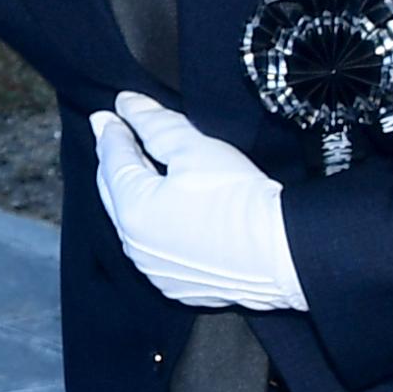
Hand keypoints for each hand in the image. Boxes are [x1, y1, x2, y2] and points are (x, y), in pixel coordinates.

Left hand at [90, 93, 306, 310]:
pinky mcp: (179, 286)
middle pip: (116, 194)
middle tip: (118, 139)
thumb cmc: (241, 198)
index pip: (112, 162)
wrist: (284, 253)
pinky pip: (157, 250)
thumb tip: (126, 105)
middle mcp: (135, 247)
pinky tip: (172, 212)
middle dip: (117, 164)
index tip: (109, 116)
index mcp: (133, 211)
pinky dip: (158, 226)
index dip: (112, 134)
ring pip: (135, 224)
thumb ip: (153, 123)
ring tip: (145, 171)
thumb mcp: (194, 148)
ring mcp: (156, 271)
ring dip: (136, 196)